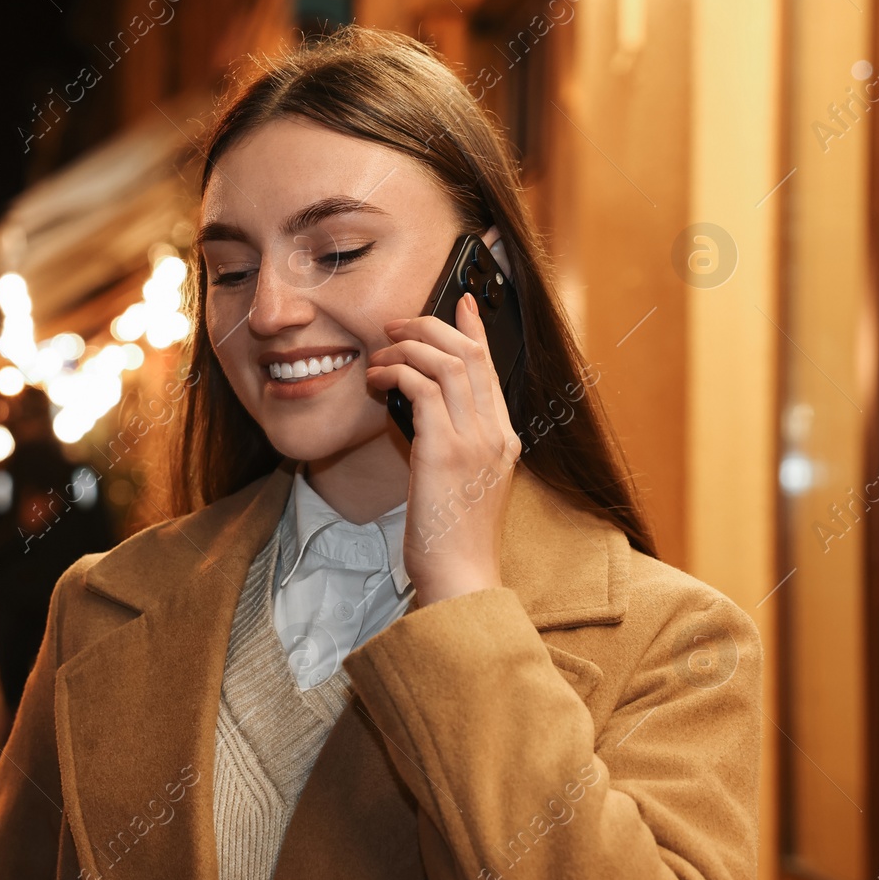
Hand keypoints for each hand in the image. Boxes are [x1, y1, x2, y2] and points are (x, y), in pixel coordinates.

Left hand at [363, 292, 521, 605]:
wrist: (460, 576)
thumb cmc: (450, 539)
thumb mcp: (457, 483)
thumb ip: (447, 443)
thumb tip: (415, 409)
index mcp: (502, 440)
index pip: (491, 367)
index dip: (474, 329)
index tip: (461, 303)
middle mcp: (495, 433)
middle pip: (469, 353)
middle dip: (430, 326)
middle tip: (396, 324)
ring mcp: (473, 440)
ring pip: (445, 362)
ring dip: (406, 348)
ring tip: (379, 354)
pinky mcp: (444, 450)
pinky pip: (420, 387)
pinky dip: (396, 373)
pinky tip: (376, 381)